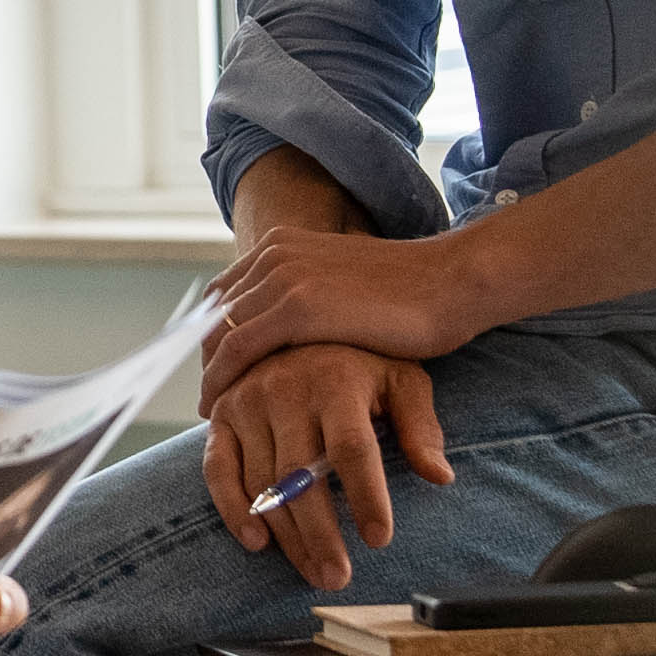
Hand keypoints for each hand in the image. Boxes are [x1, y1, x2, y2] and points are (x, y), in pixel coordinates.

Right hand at [198, 346, 453, 588]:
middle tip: (338, 577)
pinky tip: (256, 543)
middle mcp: (286, 388)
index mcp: (336, 380)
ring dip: (287, 535)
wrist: (299, 326)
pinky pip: (218, 470)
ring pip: (263, 481)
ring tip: (315, 571)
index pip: (351, 447)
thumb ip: (421, 427)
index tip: (379, 539)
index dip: (365, 495)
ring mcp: (248, 401)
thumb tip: (441, 477)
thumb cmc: (361, 364)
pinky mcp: (221, 415)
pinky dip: (232, 509)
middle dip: (321, 533)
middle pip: (301, 474)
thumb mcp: (402, 380)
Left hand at [200, 226, 475, 406]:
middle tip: (209, 398)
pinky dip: (222, 380)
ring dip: (209, 375)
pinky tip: (223, 409)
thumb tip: (294, 329)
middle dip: (205, 359)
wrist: (450, 283)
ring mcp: (284, 277)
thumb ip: (310, 297)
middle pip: (213, 314)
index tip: (214, 372)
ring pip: (219, 332)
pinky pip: (239, 348)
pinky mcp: (298, 306)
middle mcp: (274, 254)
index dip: (210, 336)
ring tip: (211, 411)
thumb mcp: (342, 285)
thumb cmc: (409, 295)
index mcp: (282, 244)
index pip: (223, 294)